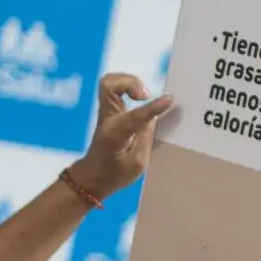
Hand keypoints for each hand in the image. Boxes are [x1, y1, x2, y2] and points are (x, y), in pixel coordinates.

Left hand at [68, 73, 174, 201]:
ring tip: (144, 96)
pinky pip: (115, 89)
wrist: (91, 177)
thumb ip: (146, 138)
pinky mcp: (108, 111)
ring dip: (129, 83)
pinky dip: (128, 86)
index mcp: (115, 135)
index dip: (153, 107)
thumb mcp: (137, 164)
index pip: (134, 116)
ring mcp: (105, 113)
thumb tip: (154, 116)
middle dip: (130, 83)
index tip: (169, 100)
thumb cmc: (115, 174)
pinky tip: (139, 97)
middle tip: (145, 96)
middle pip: (108, 85)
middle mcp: (108, 119)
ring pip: (110, 82)